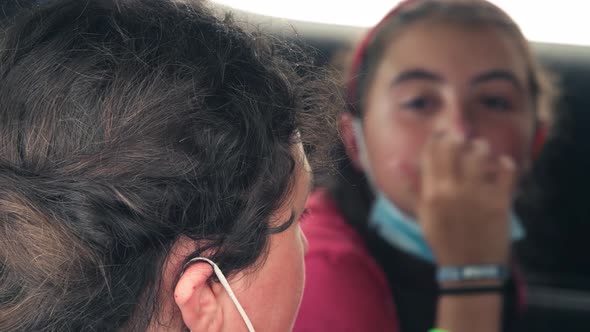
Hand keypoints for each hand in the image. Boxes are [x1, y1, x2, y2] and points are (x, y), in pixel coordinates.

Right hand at [417, 133, 514, 265]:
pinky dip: (505, 162)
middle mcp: (452, 189)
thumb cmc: (443, 240)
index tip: (443, 136)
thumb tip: (397, 163)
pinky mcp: (500, 201)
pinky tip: (501, 165)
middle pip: (454, 146)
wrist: (469, 268)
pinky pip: (506, 170)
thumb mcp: (422, 214)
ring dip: (481, 147)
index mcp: (431, 192)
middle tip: (463, 141)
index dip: (437, 138)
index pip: (432, 152)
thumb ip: (411, 186)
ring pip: (480, 153)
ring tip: (481, 152)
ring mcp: (477, 194)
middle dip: (459, 138)